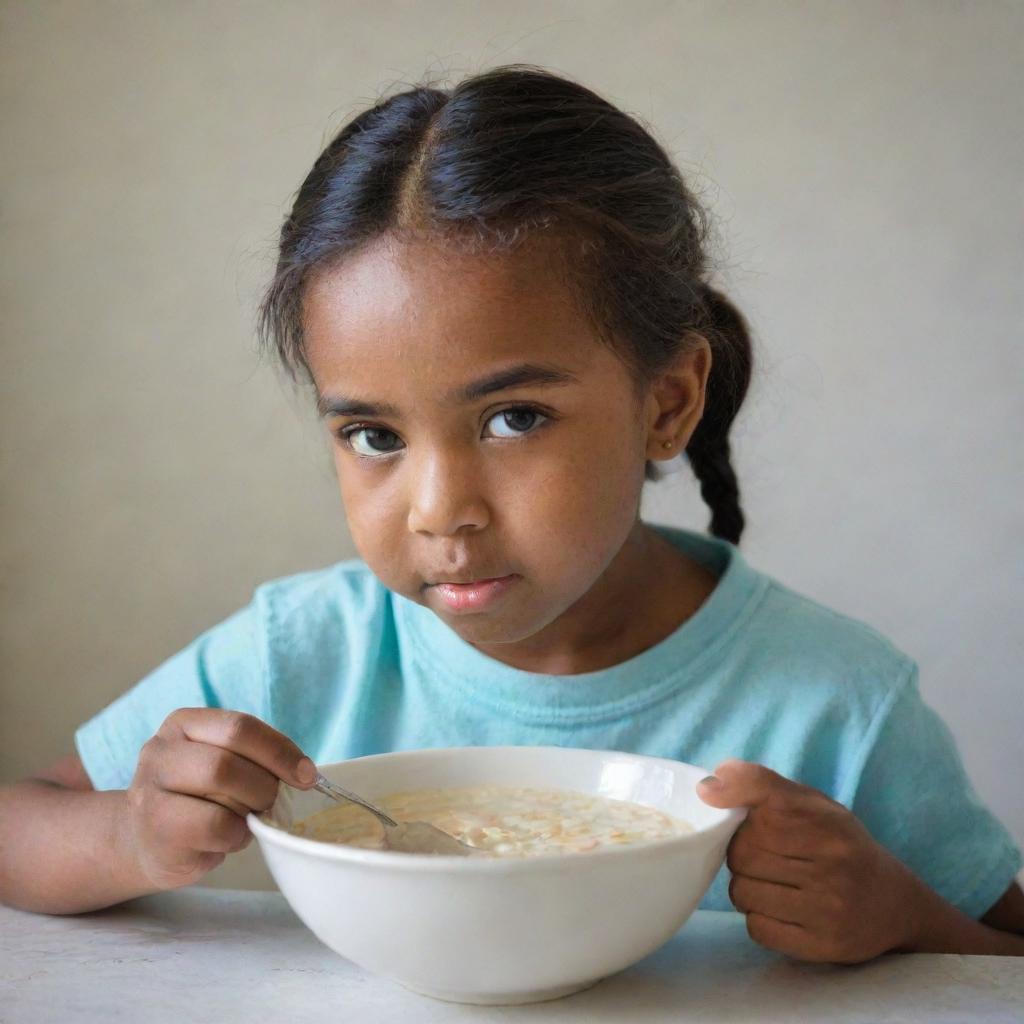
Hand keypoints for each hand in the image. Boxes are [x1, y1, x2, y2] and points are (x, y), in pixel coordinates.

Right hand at [122, 708, 316, 889]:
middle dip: (265, 784)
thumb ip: (252, 757)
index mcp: (183, 724)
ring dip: (250, 808)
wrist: (143, 842)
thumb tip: (304, 773)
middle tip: (272, 801)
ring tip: (245, 817)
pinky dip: (236, 835)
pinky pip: (216, 827)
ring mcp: (150, 791)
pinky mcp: (156, 831)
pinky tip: (227, 837)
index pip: (241, 727)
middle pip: (229, 759)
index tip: (307, 774)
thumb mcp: (219, 763)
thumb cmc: (196, 799)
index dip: (281, 751)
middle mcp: (160, 751)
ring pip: (222, 790)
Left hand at [697, 759, 927, 962]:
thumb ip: (761, 785)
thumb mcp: (813, 805)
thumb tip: (706, 787)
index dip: (732, 800)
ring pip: (743, 891)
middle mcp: (832, 863)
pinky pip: (757, 927)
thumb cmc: (840, 845)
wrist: (895, 903)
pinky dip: (758, 918)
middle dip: (739, 853)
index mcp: (828, 822)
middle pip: (742, 851)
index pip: (762, 802)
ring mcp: (828, 907)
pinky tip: (780, 909)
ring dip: (745, 887)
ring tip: (771, 883)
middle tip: (760, 855)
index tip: (712, 798)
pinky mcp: (822, 945)